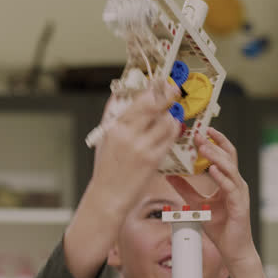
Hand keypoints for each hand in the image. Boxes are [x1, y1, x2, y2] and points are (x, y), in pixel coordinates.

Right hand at [88, 80, 181, 215]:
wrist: (108, 195)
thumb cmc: (106, 167)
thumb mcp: (104, 137)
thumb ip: (112, 114)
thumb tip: (118, 93)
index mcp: (116, 128)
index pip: (139, 101)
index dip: (153, 89)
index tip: (160, 82)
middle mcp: (129, 135)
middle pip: (155, 106)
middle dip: (167, 95)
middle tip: (174, 89)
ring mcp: (142, 148)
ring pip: (166, 122)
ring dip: (171, 115)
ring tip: (170, 113)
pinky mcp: (153, 160)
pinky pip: (169, 139)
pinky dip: (172, 130)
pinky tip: (171, 128)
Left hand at [166, 128, 258, 275]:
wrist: (232, 249)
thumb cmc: (220, 226)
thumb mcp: (197, 203)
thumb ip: (185, 188)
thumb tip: (169, 175)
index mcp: (228, 181)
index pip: (224, 155)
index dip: (216, 141)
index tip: (204, 130)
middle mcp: (236, 184)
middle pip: (227, 157)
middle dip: (214, 144)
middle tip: (199, 134)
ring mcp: (239, 194)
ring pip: (229, 169)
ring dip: (216, 157)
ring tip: (204, 147)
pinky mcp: (239, 205)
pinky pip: (230, 188)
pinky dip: (221, 177)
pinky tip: (212, 170)